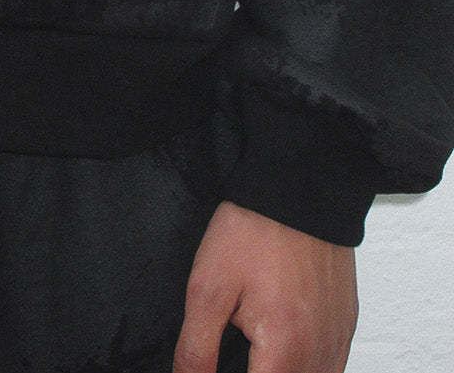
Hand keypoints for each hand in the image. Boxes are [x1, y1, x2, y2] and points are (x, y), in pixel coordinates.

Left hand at [172, 201, 357, 372]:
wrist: (299, 188)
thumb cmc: (255, 231)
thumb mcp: (209, 288)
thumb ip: (197, 348)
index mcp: (285, 351)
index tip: (215, 365)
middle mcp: (319, 354)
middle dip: (257, 369)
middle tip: (237, 342)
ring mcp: (338, 340)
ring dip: (280, 369)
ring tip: (256, 346)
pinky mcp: (346, 325)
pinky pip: (330, 367)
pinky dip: (306, 365)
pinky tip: (283, 346)